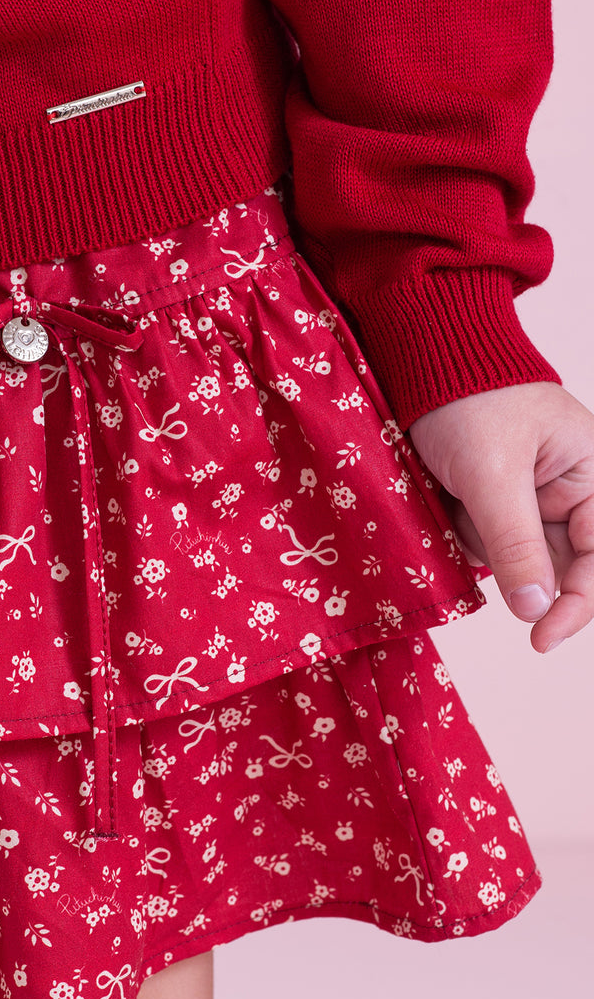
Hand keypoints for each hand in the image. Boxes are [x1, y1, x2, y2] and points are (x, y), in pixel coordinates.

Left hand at [406, 381, 593, 653]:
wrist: (423, 359)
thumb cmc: (469, 398)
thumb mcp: (493, 473)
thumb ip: (517, 543)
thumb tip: (536, 609)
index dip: (575, 606)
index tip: (541, 638)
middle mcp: (570, 492)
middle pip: (552, 567)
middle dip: (506, 553)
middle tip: (473, 523)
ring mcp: (529, 500)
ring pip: (510, 560)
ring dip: (478, 538)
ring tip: (456, 490)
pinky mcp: (493, 503)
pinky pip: (482, 543)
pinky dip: (461, 530)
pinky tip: (446, 496)